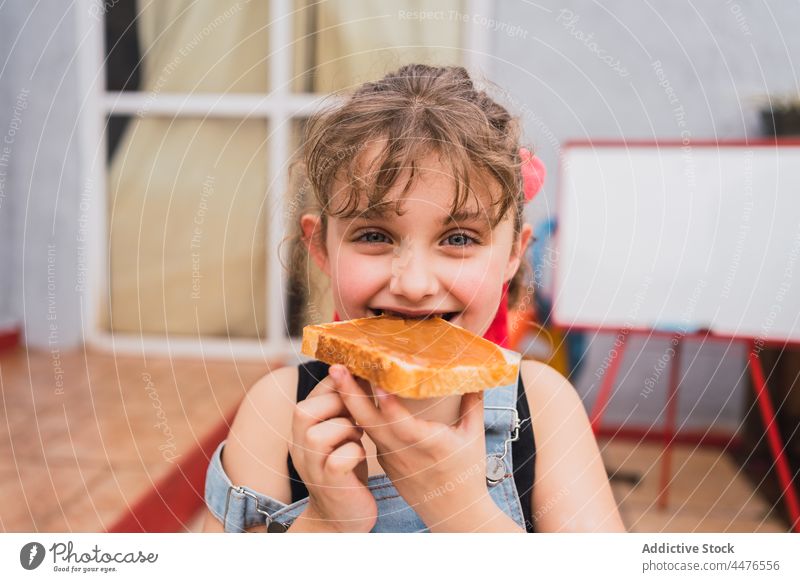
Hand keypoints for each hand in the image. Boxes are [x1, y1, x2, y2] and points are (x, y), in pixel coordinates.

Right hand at [288, 373, 376, 532]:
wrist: (340, 516)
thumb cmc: (345, 466)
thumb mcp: (339, 431)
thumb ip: (340, 406)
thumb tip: (357, 369)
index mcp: (301, 428)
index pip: (310, 394)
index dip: (336, 383)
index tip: (358, 382)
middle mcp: (298, 445)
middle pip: (304, 411)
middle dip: (338, 406)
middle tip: (357, 416)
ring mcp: (311, 466)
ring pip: (321, 435)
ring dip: (347, 430)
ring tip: (358, 437)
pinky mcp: (330, 484)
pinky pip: (339, 460)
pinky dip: (354, 453)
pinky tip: (359, 456)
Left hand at [329, 364, 489, 528]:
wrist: (452, 513)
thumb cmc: (466, 473)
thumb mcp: (474, 437)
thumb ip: (473, 403)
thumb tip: (477, 373)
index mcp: (430, 446)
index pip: (405, 426)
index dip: (390, 406)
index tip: (376, 383)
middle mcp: (405, 452)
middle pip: (372, 423)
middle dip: (351, 394)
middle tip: (336, 369)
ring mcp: (390, 458)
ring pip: (365, 426)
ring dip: (350, 401)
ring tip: (338, 374)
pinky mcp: (384, 461)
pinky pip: (370, 434)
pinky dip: (358, 415)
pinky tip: (350, 393)